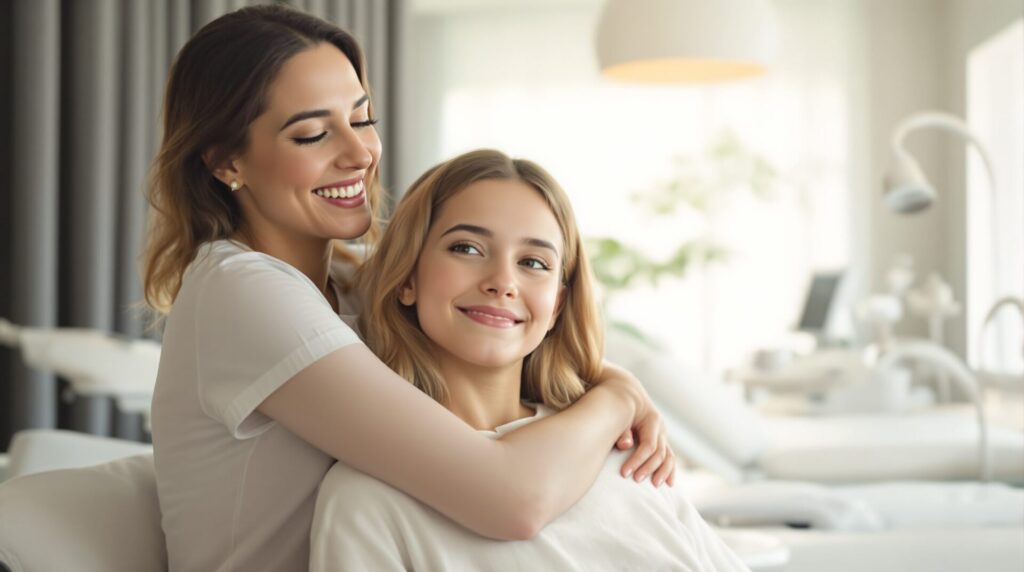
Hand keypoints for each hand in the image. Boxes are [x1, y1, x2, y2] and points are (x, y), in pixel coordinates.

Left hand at [603, 369, 675, 486]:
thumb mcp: (620, 415)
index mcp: (651, 419)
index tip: (624, 473)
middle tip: (635, 480)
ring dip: (663, 472)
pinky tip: (669, 484)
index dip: (638, 460)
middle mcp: (660, 428)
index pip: (648, 445)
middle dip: (648, 468)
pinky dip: (670, 470)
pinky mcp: (662, 441)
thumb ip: (622, 430)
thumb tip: (625, 445)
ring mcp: (663, 435)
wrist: (629, 395)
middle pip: (659, 453)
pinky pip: (670, 458)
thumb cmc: (620, 408)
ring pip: (669, 456)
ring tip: (655, 485)